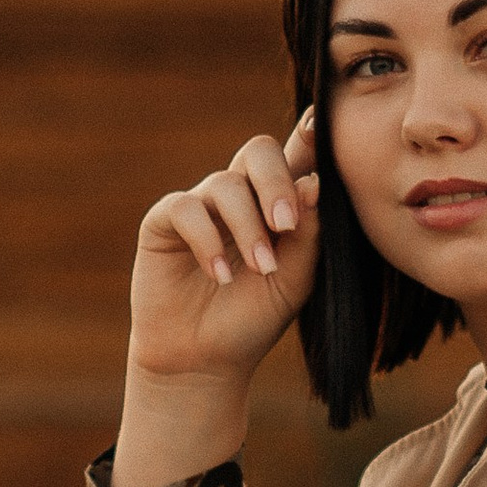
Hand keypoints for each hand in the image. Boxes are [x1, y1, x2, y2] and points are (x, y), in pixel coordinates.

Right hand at [115, 112, 320, 486]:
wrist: (204, 360)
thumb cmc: (254, 319)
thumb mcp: (296, 279)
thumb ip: (309, 232)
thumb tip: (314, 182)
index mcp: (277, 202)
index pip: (296, 157)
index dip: (309, 137)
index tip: (322, 125)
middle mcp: (239, 196)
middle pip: (258, 152)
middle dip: (276, 182)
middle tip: (287, 224)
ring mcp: (202, 206)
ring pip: (226, 185)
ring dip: (248, 228)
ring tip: (260, 269)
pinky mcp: (165, 222)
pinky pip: (186, 209)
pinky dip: (207, 241)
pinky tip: (221, 276)